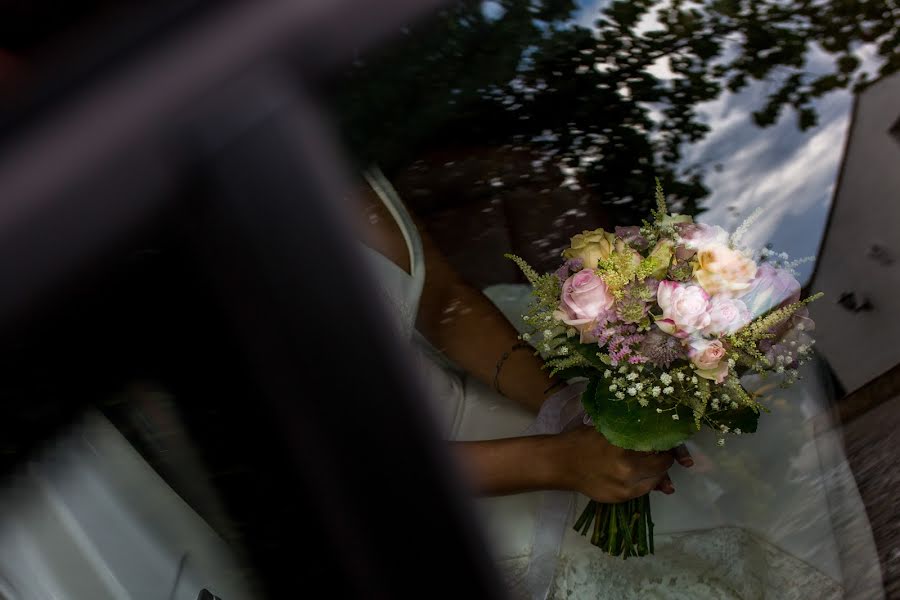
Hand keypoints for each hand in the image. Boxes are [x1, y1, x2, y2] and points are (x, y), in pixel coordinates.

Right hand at [546, 427, 686, 502]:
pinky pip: (643, 490)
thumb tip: (658, 439)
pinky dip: (645, 481)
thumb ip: (634, 434)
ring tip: (648, 463)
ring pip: (656, 480)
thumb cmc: (583, 440)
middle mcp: (629, 468)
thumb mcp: (609, 429)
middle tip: (660, 451)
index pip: (660, 445)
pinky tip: (637, 474)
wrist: (560, 463)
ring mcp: (626, 486)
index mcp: (625, 445)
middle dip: (665, 457)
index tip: (665, 439)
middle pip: (662, 464)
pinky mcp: (620, 498)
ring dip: (657, 471)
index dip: (666, 442)